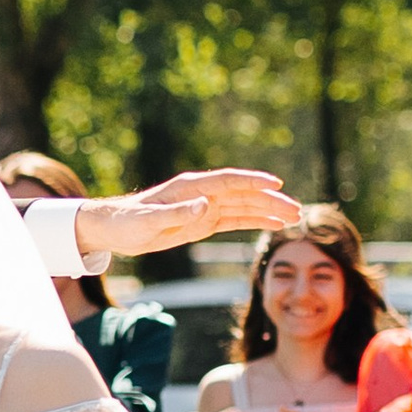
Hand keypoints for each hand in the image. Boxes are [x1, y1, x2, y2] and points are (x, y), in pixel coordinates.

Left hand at [78, 170, 300, 262]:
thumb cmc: (128, 223)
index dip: (254, 181)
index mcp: (192, 187)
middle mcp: (203, 193)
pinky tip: (273, 225)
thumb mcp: (149, 221)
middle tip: (297, 211)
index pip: (230, 181)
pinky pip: (235, 221)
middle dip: (271, 201)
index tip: (277, 185)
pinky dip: (254, 222)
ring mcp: (205, 207)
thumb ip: (177, 214)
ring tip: (294, 218)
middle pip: (244, 194)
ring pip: (244, 208)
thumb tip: (205, 205)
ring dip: (268, 212)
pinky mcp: (203, 222)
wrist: (115, 230)